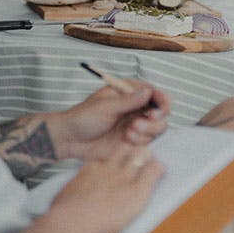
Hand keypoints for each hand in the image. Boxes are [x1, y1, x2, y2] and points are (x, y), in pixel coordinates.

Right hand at [46, 143, 164, 232]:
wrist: (72, 224)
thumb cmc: (64, 215)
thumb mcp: (66, 195)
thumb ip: (75, 190)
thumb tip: (72, 196)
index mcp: (91, 169)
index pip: (107, 155)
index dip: (116, 157)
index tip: (118, 160)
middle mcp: (108, 169)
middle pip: (126, 150)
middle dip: (133, 150)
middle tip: (139, 153)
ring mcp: (123, 178)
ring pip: (140, 156)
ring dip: (147, 156)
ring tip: (151, 157)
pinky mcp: (136, 190)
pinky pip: (153, 172)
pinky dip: (158, 169)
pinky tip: (162, 169)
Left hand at [54, 81, 170, 160]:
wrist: (71, 140)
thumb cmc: (83, 118)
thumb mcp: (106, 106)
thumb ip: (128, 101)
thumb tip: (148, 91)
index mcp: (129, 92)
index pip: (154, 93)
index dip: (162, 101)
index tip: (159, 110)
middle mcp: (136, 107)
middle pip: (161, 112)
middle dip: (154, 120)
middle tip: (138, 124)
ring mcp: (136, 124)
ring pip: (158, 128)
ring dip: (147, 131)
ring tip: (128, 133)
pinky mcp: (133, 140)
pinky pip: (148, 141)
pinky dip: (141, 141)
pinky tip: (125, 140)